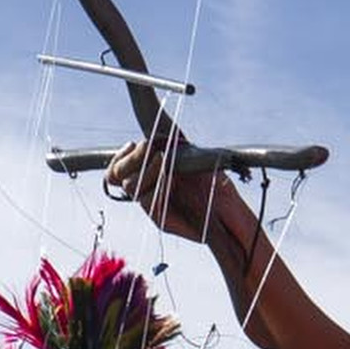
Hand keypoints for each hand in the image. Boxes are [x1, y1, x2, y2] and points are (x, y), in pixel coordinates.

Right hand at [100, 110, 229, 243]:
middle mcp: (148, 187)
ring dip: (145, 168)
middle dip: (132, 157)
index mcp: (150, 172)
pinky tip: (168, 177)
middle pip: (119, 173)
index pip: (119, 165)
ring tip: (163, 158)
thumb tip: (163, 129)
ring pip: (130, 185)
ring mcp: (152, 202)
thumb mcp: (196, 158)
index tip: (133, 143)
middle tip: (147, 145)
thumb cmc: (214, 183)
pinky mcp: (160, 218)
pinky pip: (147, 201)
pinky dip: (155, 185)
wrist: (230, 211)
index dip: (120, 154)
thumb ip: (177, 147)